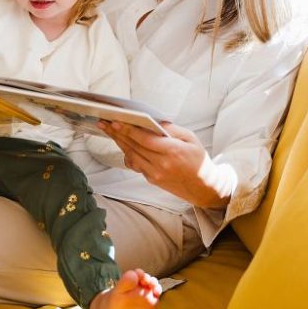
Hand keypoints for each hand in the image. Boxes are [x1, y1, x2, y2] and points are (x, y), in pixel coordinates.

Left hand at [97, 121, 231, 207]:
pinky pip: (135, 164)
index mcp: (172, 152)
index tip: (116, 121)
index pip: (144, 139)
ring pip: (131, 155)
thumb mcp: (191, 139)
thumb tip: (154, 121)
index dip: (128, 130)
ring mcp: (155, 174)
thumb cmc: (199, 160)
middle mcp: (161, 164)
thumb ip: (172, 129)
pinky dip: (127, 153)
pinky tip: (121, 143)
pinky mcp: (151, 179)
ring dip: (118, 142)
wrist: (203, 187)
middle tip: (104, 122)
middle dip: (117, 133)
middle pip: (133, 146)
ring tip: (108, 130)